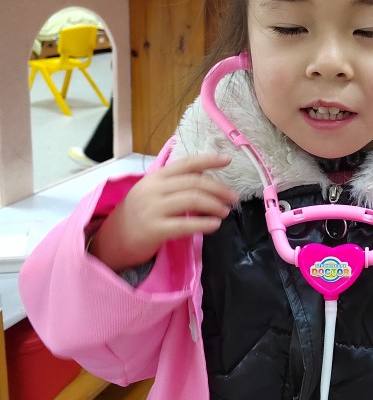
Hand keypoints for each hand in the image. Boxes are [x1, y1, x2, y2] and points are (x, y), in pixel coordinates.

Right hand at [90, 154, 237, 271]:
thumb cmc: (139, 214)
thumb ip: (176, 182)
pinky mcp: (153, 229)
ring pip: (191, 200)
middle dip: (218, 188)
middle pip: (193, 182)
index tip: (228, 160)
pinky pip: (184, 224)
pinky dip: (203, 224)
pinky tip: (215, 225)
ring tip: (225, 211)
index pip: (185, 163)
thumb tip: (205, 172)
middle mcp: (153, 189)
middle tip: (233, 197)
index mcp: (156, 177)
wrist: (113, 239)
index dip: (208, 159)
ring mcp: (152, 209)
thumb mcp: (153, 192)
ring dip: (214, 205)